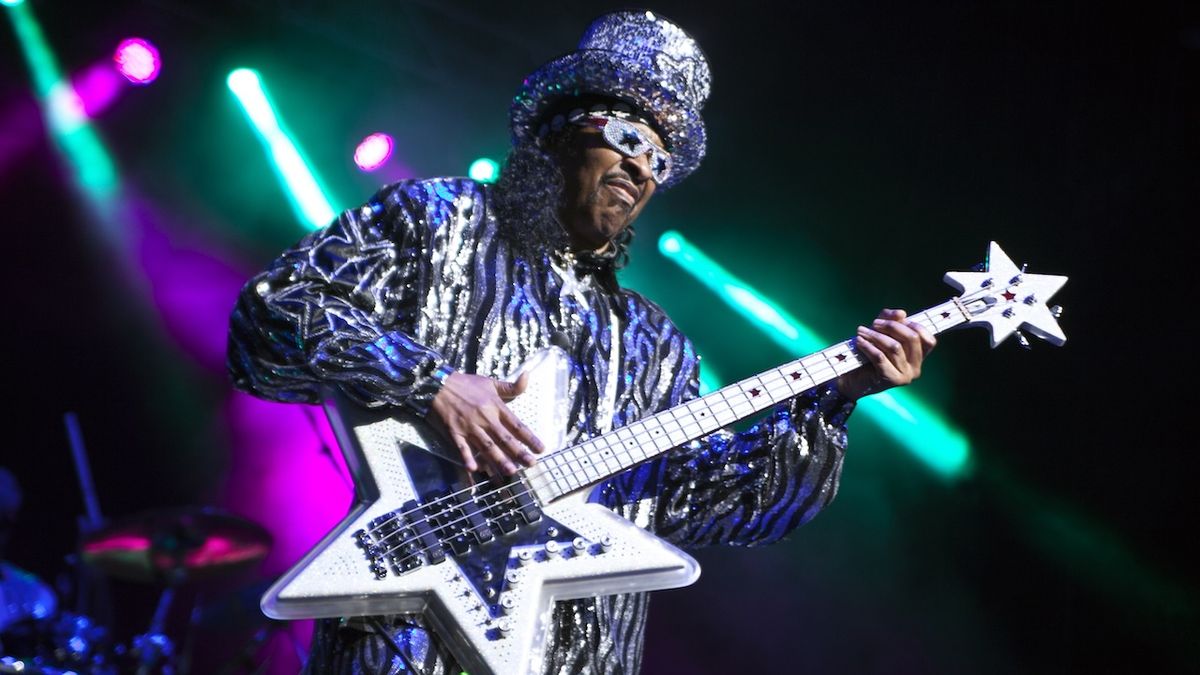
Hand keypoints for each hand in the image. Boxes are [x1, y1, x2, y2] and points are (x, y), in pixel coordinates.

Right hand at [427, 372, 544, 475]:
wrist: (439, 384)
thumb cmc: (467, 385)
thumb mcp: (491, 383)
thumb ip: (512, 386)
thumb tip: (528, 376)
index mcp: (495, 406)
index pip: (516, 424)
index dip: (529, 437)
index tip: (541, 449)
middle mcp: (485, 418)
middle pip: (504, 438)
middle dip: (518, 452)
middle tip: (531, 464)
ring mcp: (469, 427)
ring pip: (486, 446)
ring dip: (498, 459)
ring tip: (510, 471)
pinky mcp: (454, 432)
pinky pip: (462, 447)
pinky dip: (467, 457)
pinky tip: (474, 469)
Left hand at [837, 308, 936, 400]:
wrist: (852, 380)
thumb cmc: (868, 354)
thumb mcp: (880, 332)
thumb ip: (890, 319)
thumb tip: (901, 313)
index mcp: (918, 357)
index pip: (929, 340)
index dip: (914, 326)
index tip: (897, 319)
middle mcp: (916, 368)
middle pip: (912, 339)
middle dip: (892, 326)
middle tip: (874, 323)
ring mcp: (905, 376)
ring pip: (895, 347)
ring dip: (876, 335)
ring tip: (861, 331)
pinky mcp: (890, 380)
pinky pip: (881, 357)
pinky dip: (868, 346)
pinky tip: (859, 341)